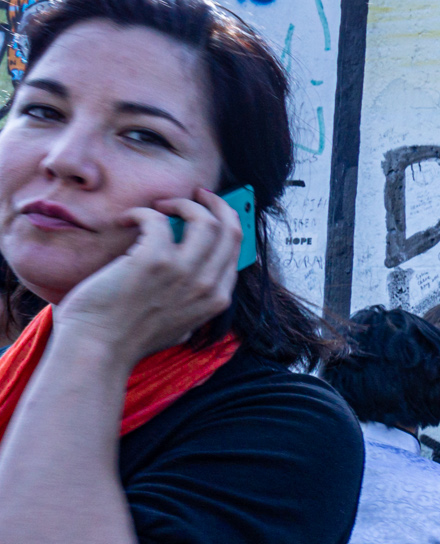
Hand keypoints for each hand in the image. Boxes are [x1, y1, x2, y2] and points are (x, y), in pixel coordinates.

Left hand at [53, 189, 241, 361]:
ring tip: (158, 206)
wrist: (99, 349)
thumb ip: (193, 298)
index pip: (237, 249)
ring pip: (205, 219)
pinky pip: (157, 219)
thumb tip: (195, 268)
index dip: (224, 222)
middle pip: (230, 229)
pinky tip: (125, 220)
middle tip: (194, 194)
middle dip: (214, 203)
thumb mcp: (180, 322)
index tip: (208, 210)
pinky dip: (140, 213)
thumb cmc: (129, 336)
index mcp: (217, 300)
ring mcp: (183, 273)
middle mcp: (208, 286)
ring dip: (181, 203)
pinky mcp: (154, 261)